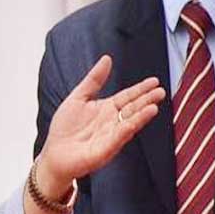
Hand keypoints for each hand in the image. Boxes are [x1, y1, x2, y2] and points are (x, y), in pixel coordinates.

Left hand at [36, 54, 165, 198]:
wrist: (54, 154)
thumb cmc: (64, 128)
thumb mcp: (78, 97)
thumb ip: (93, 80)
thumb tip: (107, 59)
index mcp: (106, 109)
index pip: (127, 96)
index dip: (140, 89)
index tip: (154, 81)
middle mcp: (112, 122)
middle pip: (132, 108)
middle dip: (146, 100)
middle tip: (161, 91)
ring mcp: (111, 136)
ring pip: (129, 123)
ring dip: (142, 115)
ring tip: (154, 105)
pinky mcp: (106, 149)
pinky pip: (119, 137)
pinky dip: (129, 128)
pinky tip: (137, 121)